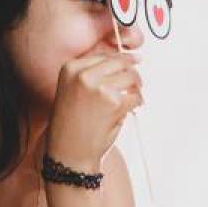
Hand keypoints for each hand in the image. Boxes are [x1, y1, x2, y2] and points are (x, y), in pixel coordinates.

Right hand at [44, 52, 141, 172]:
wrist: (69, 151)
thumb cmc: (72, 123)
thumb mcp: (74, 89)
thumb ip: (94, 74)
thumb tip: (127, 60)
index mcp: (70, 68)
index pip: (105, 55)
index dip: (122, 59)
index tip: (133, 60)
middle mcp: (83, 75)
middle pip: (121, 62)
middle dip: (133, 72)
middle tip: (138, 82)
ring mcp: (99, 87)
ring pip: (132, 77)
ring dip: (137, 89)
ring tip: (132, 100)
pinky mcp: (115, 102)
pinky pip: (136, 97)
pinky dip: (137, 104)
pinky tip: (128, 111)